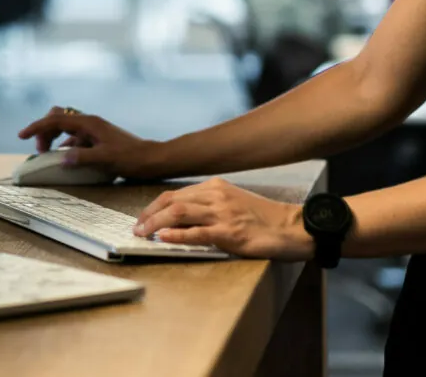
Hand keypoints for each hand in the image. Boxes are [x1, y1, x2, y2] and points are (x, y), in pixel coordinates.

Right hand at [17, 108, 162, 179]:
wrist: (151, 159)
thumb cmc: (130, 158)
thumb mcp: (105, 159)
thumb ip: (83, 157)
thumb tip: (62, 156)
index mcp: (90, 123)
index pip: (57, 119)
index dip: (37, 127)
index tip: (21, 135)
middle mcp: (90, 123)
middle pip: (59, 119)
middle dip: (45, 130)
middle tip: (40, 150)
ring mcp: (94, 130)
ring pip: (66, 128)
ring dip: (54, 138)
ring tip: (48, 155)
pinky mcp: (98, 139)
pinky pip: (75, 139)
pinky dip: (65, 146)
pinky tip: (65, 158)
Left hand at [133, 177, 314, 260]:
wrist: (290, 226)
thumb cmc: (263, 218)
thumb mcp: (233, 203)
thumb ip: (209, 206)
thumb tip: (180, 219)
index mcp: (216, 186)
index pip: (176, 193)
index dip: (154, 206)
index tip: (141, 218)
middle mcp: (216, 195)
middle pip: (172, 200)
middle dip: (148, 214)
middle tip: (135, 229)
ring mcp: (222, 213)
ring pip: (179, 213)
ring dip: (155, 224)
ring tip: (142, 235)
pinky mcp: (229, 232)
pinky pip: (197, 232)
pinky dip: (176, 235)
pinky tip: (163, 239)